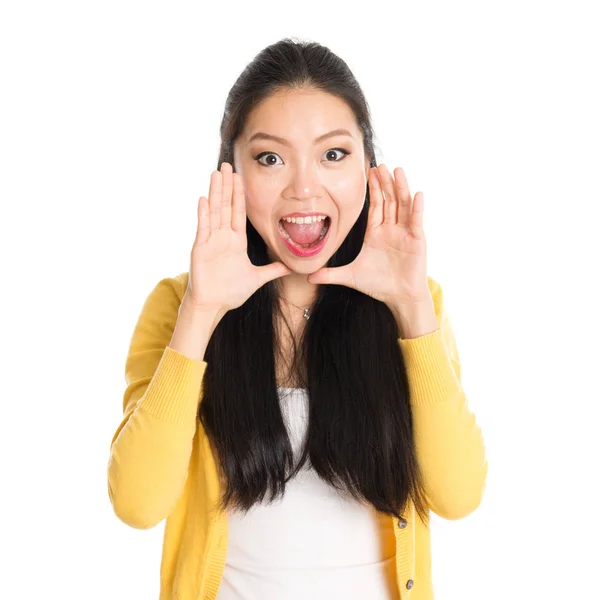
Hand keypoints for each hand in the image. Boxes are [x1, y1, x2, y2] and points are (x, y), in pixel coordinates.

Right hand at [184, 162, 291, 313]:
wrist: (213, 305)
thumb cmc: (230, 292)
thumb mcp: (257, 278)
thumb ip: (273, 270)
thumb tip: (292, 267)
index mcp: (236, 241)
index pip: (239, 213)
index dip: (240, 195)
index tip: (241, 178)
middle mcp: (223, 237)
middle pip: (226, 206)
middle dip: (227, 186)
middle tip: (228, 166)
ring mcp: (211, 242)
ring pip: (214, 212)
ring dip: (215, 192)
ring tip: (216, 173)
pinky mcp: (201, 249)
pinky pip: (203, 229)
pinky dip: (203, 214)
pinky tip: (204, 199)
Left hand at [307, 164, 429, 306]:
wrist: (399, 298)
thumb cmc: (378, 285)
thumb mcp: (350, 276)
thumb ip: (330, 274)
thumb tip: (308, 276)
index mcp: (376, 233)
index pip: (375, 206)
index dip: (373, 189)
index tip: (369, 172)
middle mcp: (391, 229)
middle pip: (388, 200)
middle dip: (384, 182)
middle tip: (379, 164)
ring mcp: (405, 233)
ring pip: (402, 205)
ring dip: (400, 188)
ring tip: (397, 170)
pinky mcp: (416, 240)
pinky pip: (416, 221)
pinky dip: (416, 207)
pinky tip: (416, 193)